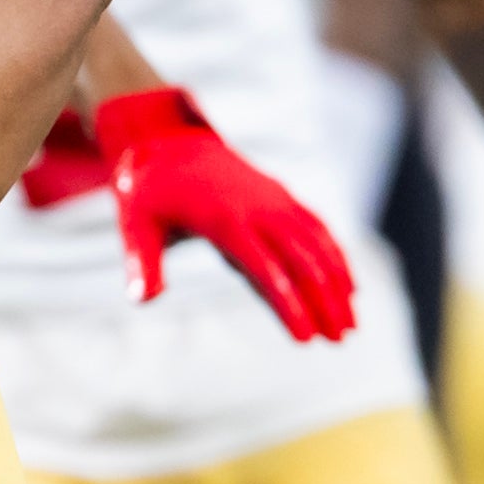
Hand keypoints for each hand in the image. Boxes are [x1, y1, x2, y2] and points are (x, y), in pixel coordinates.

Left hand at [98, 88, 356, 341]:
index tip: (305, 338)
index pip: (264, 267)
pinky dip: (336, 256)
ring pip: (317, 245)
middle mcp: (258, 209)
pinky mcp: (281, 199)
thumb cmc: (150, 190)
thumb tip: (140, 299)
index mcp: (223, 219)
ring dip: (338, 284)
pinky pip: (317, 228)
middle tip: (339, 340)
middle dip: (323, 300)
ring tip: (350, 326)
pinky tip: (349, 289)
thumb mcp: (134, 222)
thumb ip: (140, 261)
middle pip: (301, 259)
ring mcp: (274, 201)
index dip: (287, 303)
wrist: (169, 143)